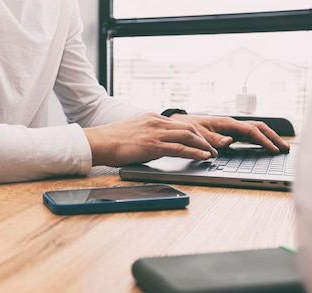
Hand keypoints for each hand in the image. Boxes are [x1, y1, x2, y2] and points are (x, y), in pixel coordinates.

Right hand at [83, 112, 217, 165]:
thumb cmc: (110, 141)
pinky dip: (194, 152)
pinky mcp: (153, 145)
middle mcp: (155, 122)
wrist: (98, 142)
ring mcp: (155, 132)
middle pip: (188, 128)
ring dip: (203, 146)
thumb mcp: (133, 132)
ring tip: (211, 154)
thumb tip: (156, 146)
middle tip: (213, 148)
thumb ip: (147, 135)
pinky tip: (202, 156)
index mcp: (151, 117)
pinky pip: (179, 148)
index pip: (179, 124)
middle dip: (204, 139)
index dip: (195, 133)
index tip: (203, 140)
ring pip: (187, 136)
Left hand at [169, 114, 289, 152]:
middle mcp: (232, 124)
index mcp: (227, 123)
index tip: (274, 149)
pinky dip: (261, 139)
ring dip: (270, 138)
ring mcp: (233, 128)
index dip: (264, 140)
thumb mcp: (199, 135)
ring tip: (282, 147)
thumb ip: (214, 139)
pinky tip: (267, 146)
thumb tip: (229, 141)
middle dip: (273, 138)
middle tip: (286, 149)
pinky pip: (250, 135)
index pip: (251, 131)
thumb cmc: (189, 128)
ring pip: (257, 130)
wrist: (181, 124)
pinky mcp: (231, 132)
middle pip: (259, 128)